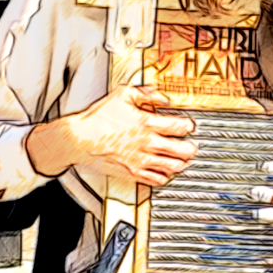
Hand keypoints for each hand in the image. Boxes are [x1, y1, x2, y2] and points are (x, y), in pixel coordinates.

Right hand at [27, 85, 196, 185]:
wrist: (80, 138)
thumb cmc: (98, 118)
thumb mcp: (122, 95)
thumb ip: (145, 93)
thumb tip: (160, 95)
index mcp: (146, 123)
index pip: (178, 126)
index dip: (188, 126)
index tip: (189, 126)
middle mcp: (146, 143)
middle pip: (180, 149)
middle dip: (190, 148)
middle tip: (192, 146)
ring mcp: (140, 160)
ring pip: (171, 166)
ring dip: (181, 163)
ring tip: (183, 161)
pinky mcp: (132, 172)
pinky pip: (155, 179)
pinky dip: (164, 177)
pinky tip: (165, 173)